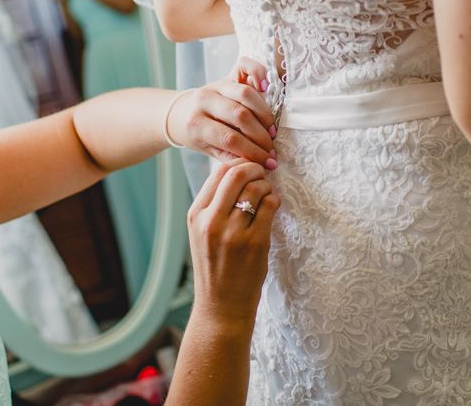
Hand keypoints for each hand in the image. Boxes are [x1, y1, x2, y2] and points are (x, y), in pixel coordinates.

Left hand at [166, 58, 276, 167]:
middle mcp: (204, 100)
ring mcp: (216, 84)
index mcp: (196, 124)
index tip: (268, 163)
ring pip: (246, 94)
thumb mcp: (208, 150)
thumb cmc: (198, 136)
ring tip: (271, 131)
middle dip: (260, 136)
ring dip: (264, 115)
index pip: (230, 139)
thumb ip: (232, 157)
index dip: (253, 152)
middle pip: (240, 116)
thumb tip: (259, 164)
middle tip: (271, 148)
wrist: (181, 114)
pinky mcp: (226, 75)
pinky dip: (259, 73)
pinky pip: (245, 66)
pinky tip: (266, 87)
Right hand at [187, 160, 279, 326]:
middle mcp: (211, 221)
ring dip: (266, 185)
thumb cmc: (215, 266)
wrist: (221, 307)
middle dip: (254, 168)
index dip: (238, 163)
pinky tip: (272, 206)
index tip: (248, 168)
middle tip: (262, 174)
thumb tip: (236, 171)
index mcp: (196, 215)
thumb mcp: (202, 232)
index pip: (218, 172)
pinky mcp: (255, 242)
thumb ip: (214, 204)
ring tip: (267, 194)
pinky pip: (270, 206)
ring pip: (256, 188)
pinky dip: (274, 200)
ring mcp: (233, 232)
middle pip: (237, 174)